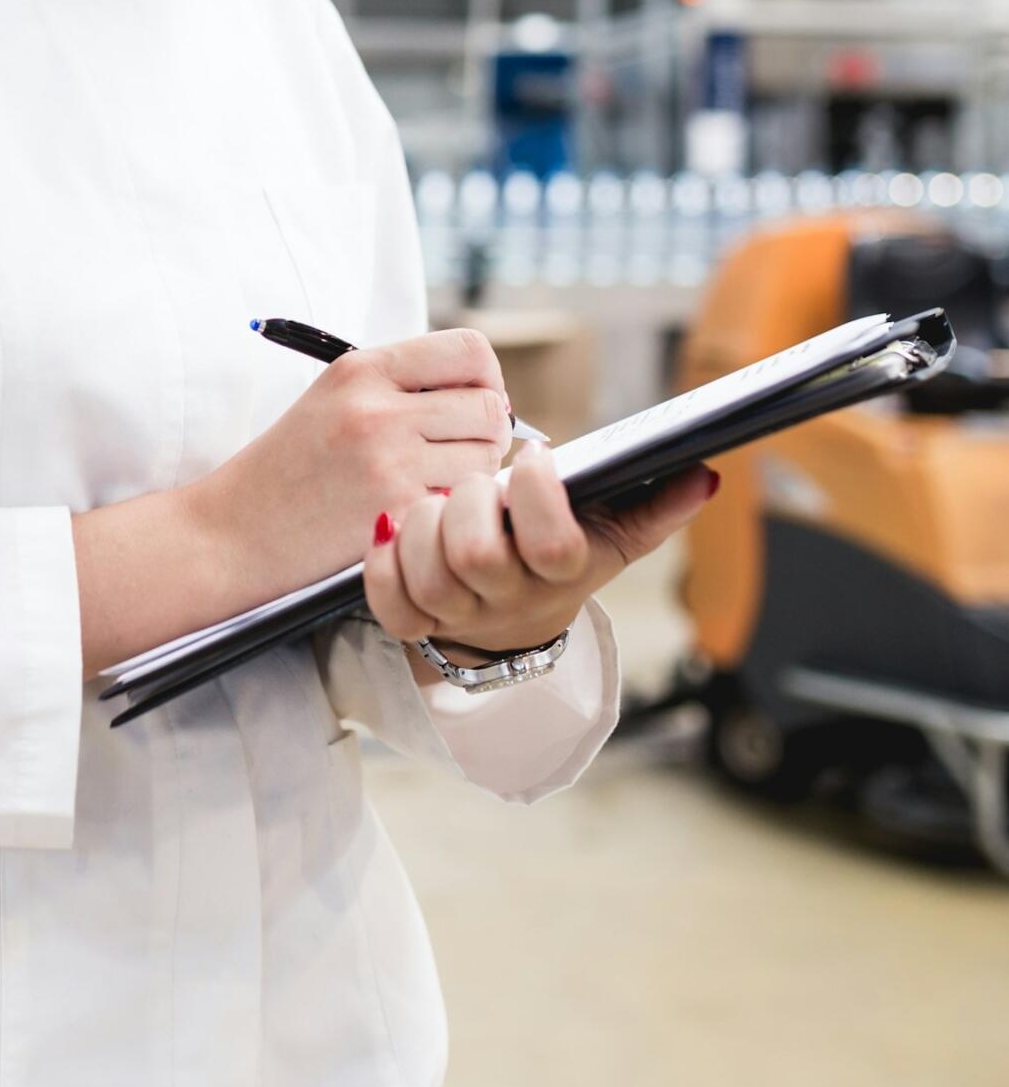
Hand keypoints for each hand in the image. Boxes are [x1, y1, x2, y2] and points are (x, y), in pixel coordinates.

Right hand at [196, 329, 514, 606]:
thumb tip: (490, 395)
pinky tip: (416, 509)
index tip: (471, 402)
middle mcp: (376, 408)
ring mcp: (387, 460)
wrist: (234, 531)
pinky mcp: (393, 511)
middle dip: (487, 432)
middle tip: (457, 451)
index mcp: (362, 369)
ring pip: (484, 457)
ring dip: (471, 473)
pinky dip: (450, 506)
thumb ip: (403, 386)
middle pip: (490, 406)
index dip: (486, 378)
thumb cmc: (290, 468)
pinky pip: (460, 499)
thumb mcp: (333, 399)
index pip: (470, 349)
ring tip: (431, 481)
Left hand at [362, 446, 719, 662]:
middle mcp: (509, 600)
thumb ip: (655, 508)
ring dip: (424, 522)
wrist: (512, 628)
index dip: (536, 493)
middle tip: (478, 482)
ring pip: (429, 573)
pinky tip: (390, 526)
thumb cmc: (558, 561)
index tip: (532, 458)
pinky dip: (383, 560)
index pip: (552, 543)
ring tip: (439, 502)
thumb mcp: (610, 538)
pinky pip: (390, 603)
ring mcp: (460, 615)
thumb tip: (704, 475)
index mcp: (562, 575)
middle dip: (471, 500)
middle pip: (477, 555)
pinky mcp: (416, 620)